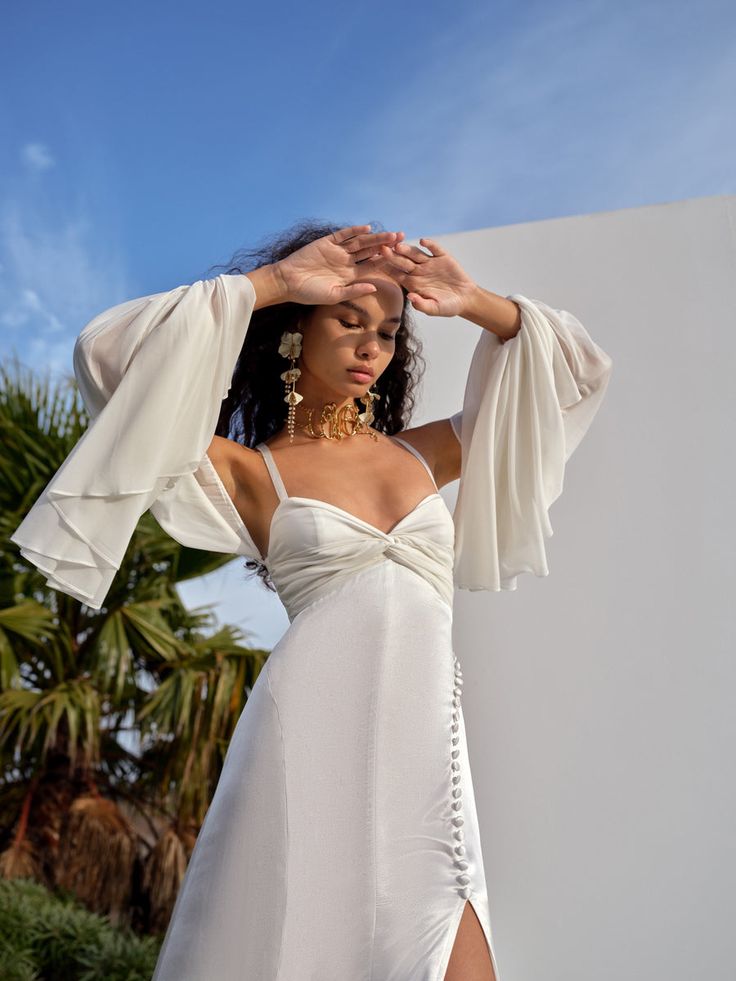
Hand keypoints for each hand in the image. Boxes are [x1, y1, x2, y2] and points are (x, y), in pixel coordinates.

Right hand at [273, 225, 402, 305]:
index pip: (371, 267)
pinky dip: (354, 231)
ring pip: (360, 242)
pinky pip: (343, 235)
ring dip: (375, 238)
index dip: (385, 263)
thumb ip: (353, 290)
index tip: (400, 260)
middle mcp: (346, 261)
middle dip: (385, 246)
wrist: (288, 282)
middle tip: (402, 241)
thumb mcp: (334, 295)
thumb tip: (373, 287)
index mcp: (350, 275)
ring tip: (391, 234)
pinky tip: (367, 228)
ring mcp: (337, 251)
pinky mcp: (327, 242)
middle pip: (370, 251)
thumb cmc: (309, 293)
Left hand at [371, 238, 477, 316]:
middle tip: (383, 249)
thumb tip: (410, 297)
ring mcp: (429, 263)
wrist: (465, 299)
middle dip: (393, 255)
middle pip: (403, 261)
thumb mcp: (435, 309)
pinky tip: (423, 241)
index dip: (387, 268)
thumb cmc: (447, 307)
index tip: (377, 263)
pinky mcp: (442, 257)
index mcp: (412, 283)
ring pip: (415, 253)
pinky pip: (434, 249)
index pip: (396, 274)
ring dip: (407, 248)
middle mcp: (418, 271)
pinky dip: (429, 244)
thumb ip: (422, 304)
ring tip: (399, 245)